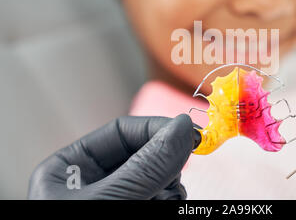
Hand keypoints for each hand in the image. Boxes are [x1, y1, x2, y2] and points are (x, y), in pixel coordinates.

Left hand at [28, 114, 200, 199]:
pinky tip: (170, 202)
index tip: (188, 133)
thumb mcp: (112, 199)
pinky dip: (170, 197)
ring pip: (155, 176)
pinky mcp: (134, 208)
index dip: (156, 128)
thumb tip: (183, 127)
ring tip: (173, 194)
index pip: (120, 131)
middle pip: (141, 154)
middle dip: (167, 159)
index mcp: (69, 169)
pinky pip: (159, 194)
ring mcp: (115, 198)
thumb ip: (146, 166)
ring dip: (172, 183)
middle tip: (183, 166)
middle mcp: (92, 183)